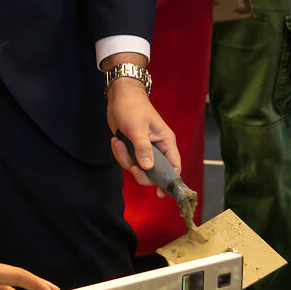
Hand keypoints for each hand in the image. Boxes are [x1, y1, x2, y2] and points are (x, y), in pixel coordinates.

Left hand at [104, 68, 181, 184]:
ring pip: (139, 168)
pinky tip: (116, 140)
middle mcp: (158, 148)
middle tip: (131, 165)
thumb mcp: (137, 127)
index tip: (160, 193)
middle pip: (154, 173)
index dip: (170, 181)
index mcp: (166, 142)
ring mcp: (145, 149)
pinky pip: (128, 161)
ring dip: (126, 159)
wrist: (119, 96)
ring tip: (119, 142)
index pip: (174, 166)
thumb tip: (148, 168)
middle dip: (140, 172)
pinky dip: (120, 154)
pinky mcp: (133, 149)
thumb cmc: (132, 107)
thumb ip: (143, 148)